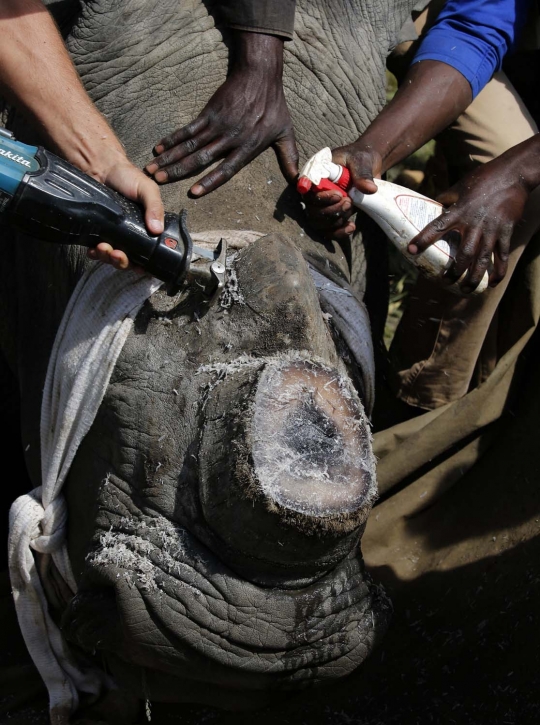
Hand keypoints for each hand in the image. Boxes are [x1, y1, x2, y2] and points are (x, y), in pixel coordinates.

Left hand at [85, 154, 163, 269]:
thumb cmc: (127, 177)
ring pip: (111, 257)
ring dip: (107, 258)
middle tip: (117, 254)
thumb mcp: (147, 189)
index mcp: (144, 228)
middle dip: (121, 262)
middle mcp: (129, 234)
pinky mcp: (95, 231)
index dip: (143, 264)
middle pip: (127, 260)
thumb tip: (157, 230)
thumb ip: (155, 207)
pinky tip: (92, 249)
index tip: (138, 266)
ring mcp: (111, 234)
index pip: (146, 253)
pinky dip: (94, 253)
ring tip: (103, 248)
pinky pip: (95, 249)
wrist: (100, 167)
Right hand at [145, 31, 297, 195]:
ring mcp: (217, 125)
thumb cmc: (274, 105)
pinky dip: (173, 139)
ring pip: (190, 145)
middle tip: (158, 182)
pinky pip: (188, 129)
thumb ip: (289, 158)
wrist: (260, 74)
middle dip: (178, 171)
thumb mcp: (286, 133)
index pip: (226, 170)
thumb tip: (298, 181)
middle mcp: (230, 139)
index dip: (209, 182)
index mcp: (247, 148)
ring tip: (152, 168)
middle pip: (200, 159)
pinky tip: (160, 148)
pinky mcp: (209, 113)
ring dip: (170, 158)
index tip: (193, 193)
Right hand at [303, 143, 381, 239]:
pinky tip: (351, 227)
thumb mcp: (361, 160)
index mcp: (317, 174)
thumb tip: (370, 189)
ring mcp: (322, 205)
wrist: (368, 166)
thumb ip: (363, 173)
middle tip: (349, 202)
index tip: (338, 195)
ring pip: (319, 223)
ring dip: (336, 220)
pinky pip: (328, 231)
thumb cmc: (361, 158)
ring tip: (351, 208)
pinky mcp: (331, 215)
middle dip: (331, 211)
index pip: (308, 190)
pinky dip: (338, 232)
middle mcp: (316, 191)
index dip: (320, 197)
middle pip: (312, 210)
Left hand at [408, 158, 530, 291]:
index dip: (423, 240)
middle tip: (446, 282)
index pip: (437, 227)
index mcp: (459, 211)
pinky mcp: (506, 231)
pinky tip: (492, 283)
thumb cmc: (483, 178)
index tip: (411, 251)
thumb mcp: (460, 186)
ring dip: (474, 278)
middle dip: (454, 272)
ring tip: (466, 290)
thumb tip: (431, 205)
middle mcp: (474, 223)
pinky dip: (499, 271)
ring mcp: (492, 229)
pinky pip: (502, 255)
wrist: (514, 174)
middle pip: (463, 254)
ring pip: (482, 259)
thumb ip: (446, 199)